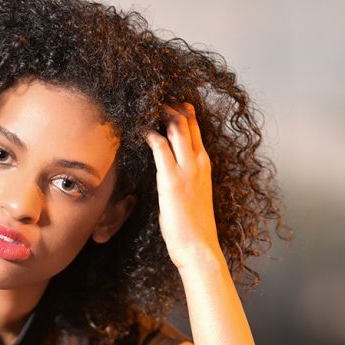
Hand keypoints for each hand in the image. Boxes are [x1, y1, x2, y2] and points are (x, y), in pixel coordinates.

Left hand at [145, 103, 221, 272]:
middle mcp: (199, 162)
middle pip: (187, 122)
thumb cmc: (194, 229)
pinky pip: (160, 147)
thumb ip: (185, 182)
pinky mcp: (172, 180)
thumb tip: (171, 179)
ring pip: (177, 127)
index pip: (196, 129)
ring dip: (161, 113)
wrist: (200, 248)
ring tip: (147, 104)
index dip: (183, 112)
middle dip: (171, 105)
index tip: (170, 103)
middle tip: (155, 96)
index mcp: (205, 165)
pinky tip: (140, 129)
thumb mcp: (193, 198)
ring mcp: (187, 170)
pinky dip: (150, 133)